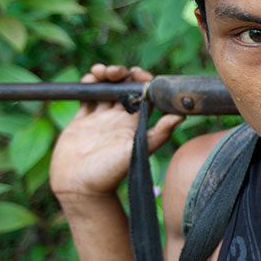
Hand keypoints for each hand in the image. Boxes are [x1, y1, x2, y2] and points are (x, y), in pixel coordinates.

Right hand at [49, 65, 182, 199]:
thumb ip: (158, 134)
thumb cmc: (110, 173)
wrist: (80, 188)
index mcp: (135, 123)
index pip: (144, 95)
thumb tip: (181, 116)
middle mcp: (119, 119)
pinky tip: (88, 80)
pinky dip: (87, 85)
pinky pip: (86, 98)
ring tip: (100, 71)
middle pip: (123, 88)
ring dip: (104, 76)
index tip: (137, 74)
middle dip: (121, 74)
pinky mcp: (82, 122)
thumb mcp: (137, 151)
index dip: (142, 80)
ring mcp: (100, 119)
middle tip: (116, 71)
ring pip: (104, 90)